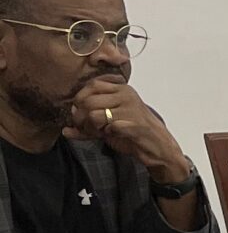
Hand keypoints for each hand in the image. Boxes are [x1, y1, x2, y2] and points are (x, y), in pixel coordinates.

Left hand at [62, 79, 191, 181]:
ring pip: (93, 115)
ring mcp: (131, 109)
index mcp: (122, 89)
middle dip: (80, 118)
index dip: (80, 99)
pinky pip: (107, 127)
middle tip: (86, 128)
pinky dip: (103, 134)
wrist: (157, 147)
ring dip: (90, 128)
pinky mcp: (134, 125)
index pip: (91, 85)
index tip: (81, 113)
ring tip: (97, 133)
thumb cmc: (132, 133)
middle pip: (87, 101)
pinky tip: (109, 136)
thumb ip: (87, 124)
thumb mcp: (108, 124)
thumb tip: (65, 130)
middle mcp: (126, 95)